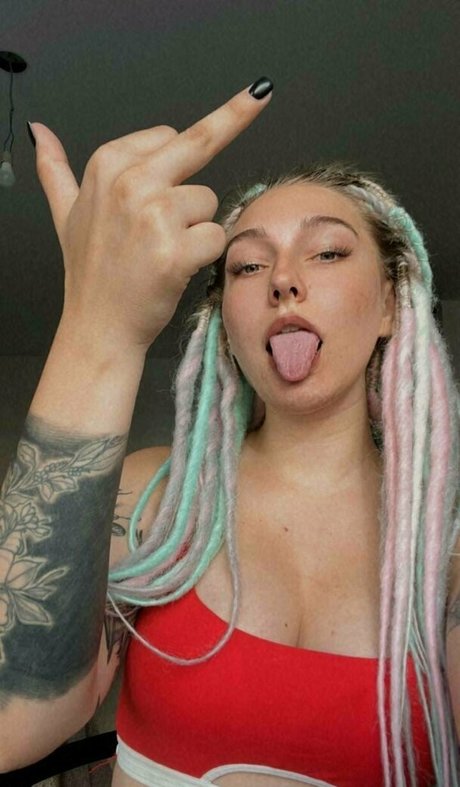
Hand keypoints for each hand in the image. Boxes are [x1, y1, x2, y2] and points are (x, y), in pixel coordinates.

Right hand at [30, 79, 272, 354]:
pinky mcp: (176, 251)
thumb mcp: (64, 214)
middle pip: (200, 143)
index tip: (169, 179)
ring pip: (208, 201)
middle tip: (256, 101)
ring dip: (196, 228)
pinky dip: (205, 255)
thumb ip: (55, 169)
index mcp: (106, 165)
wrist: (99, 326)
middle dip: (233, 118)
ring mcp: (154, 216)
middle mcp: (130, 182)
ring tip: (162, 252)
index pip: (168, 136)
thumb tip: (38, 130)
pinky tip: (177, 269)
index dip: (174, 164)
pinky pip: (216, 236)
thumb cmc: (89, 272)